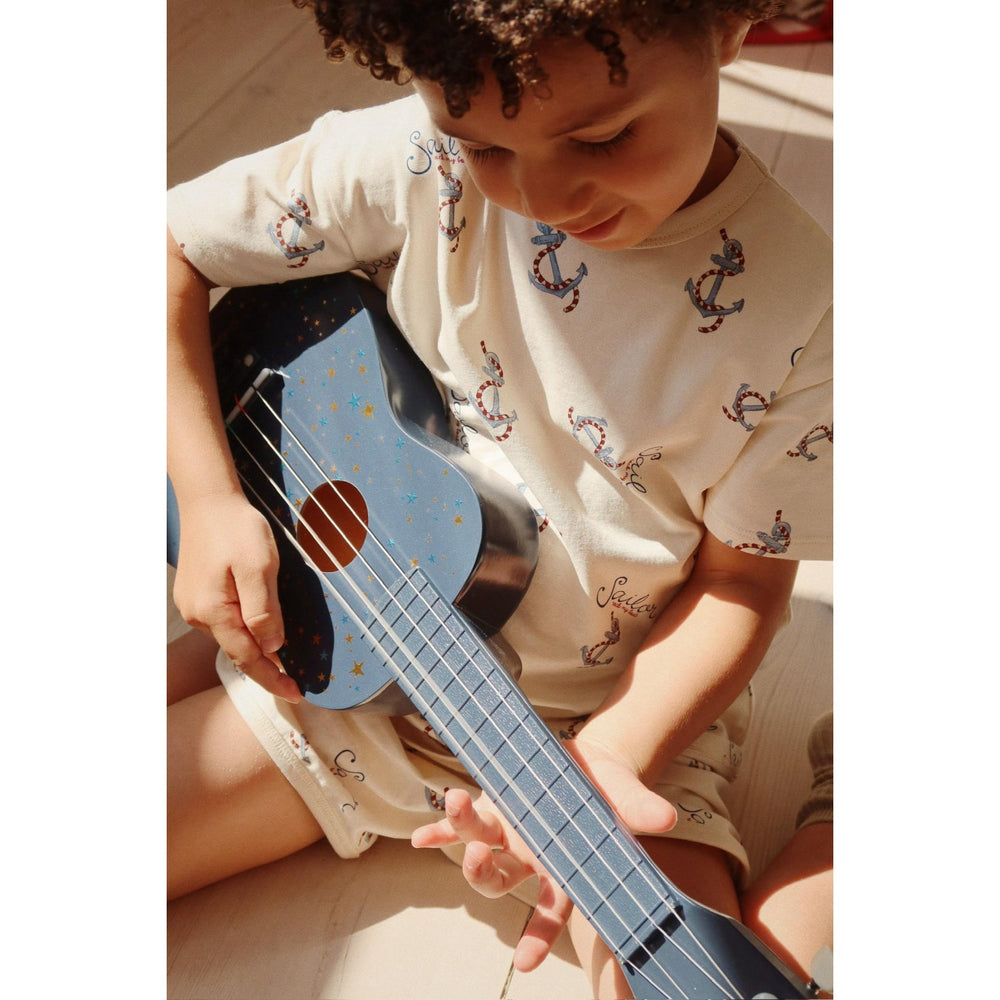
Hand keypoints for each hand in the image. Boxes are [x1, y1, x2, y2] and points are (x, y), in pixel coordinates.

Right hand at [172, 492, 299, 702]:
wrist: (209, 500)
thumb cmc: (237, 529)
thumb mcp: (260, 568)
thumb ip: (264, 611)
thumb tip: (272, 648)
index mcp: (214, 612)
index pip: (247, 659)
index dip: (272, 679)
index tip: (296, 695)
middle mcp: (198, 615)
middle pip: (238, 651)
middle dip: (266, 668)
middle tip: (295, 680)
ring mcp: (193, 605)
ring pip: (231, 635)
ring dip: (255, 646)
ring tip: (282, 656)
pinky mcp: (195, 594)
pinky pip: (224, 620)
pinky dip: (244, 629)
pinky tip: (259, 626)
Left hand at [411, 736, 676, 970]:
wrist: (590, 763)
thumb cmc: (611, 791)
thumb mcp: (628, 797)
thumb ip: (641, 810)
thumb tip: (667, 818)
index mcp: (563, 867)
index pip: (552, 912)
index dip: (537, 937)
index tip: (523, 965)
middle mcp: (529, 858)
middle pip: (498, 881)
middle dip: (482, 873)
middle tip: (477, 855)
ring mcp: (506, 833)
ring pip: (476, 844)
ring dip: (461, 830)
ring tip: (457, 799)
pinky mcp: (491, 806)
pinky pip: (458, 824)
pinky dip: (439, 829)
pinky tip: (419, 837)